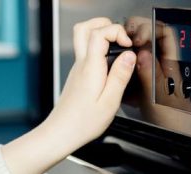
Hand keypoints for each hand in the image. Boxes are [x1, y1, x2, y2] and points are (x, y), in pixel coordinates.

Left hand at [43, 18, 135, 152]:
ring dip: (100, 34)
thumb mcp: (109, 102)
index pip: (99, 33)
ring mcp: (77, 69)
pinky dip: (98, 50)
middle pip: (85, 27)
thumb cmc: (82, 123)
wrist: (61, 133)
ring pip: (84, 38)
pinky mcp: (77, 76)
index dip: (117, 32)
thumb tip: (129, 56)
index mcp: (90, 68)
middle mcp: (81, 65)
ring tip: (116, 47)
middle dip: (105, 24)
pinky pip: (86, 53)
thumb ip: (120, 76)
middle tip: (120, 37)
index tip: (128, 46)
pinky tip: (109, 66)